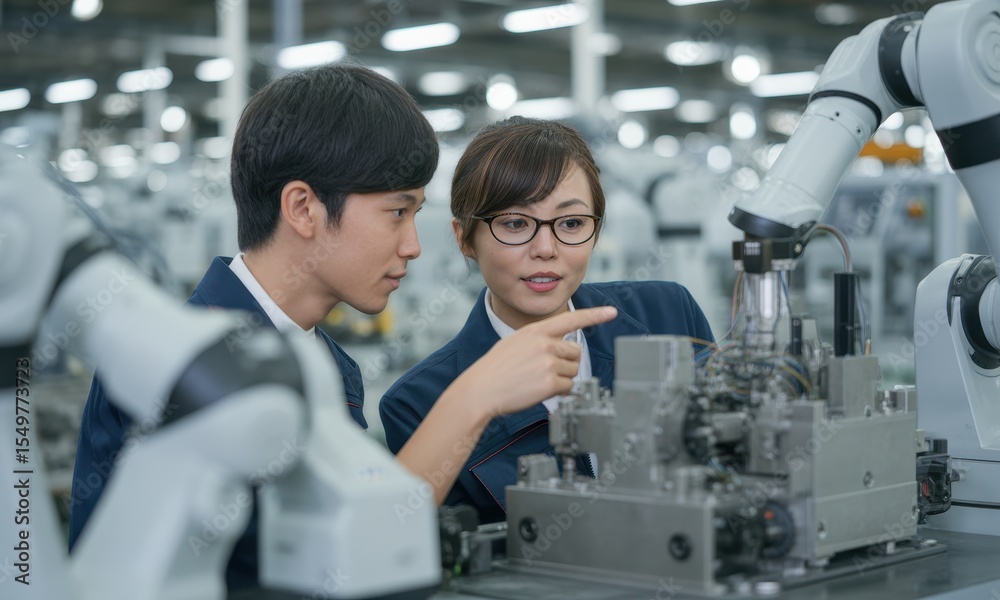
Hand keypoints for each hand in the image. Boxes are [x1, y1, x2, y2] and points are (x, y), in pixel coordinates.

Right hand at [459, 306, 616, 418]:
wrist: (480, 390)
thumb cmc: (494, 369)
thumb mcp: (514, 344)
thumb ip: (539, 343)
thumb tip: (560, 353)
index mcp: (535, 331)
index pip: (571, 319)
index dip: (594, 315)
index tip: (611, 312)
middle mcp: (545, 343)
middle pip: (575, 351)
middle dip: (566, 363)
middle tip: (545, 371)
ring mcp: (548, 362)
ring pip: (573, 370)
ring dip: (561, 378)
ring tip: (537, 380)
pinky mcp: (551, 383)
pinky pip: (568, 387)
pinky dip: (558, 392)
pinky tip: (539, 390)